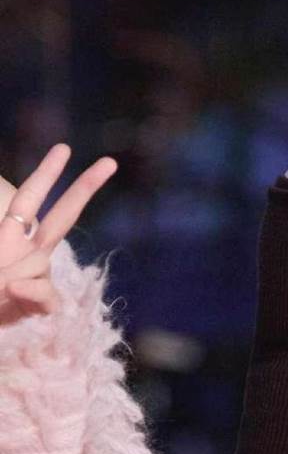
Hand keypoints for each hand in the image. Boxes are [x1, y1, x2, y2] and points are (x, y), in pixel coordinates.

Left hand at [0, 144, 116, 325]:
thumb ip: (14, 272)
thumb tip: (22, 283)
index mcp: (8, 234)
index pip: (29, 198)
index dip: (46, 174)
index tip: (65, 149)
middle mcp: (27, 250)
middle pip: (63, 216)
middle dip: (85, 188)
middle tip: (110, 162)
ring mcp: (36, 276)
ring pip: (43, 265)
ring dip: (17, 275)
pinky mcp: (40, 304)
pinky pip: (48, 296)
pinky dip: (32, 296)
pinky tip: (14, 297)